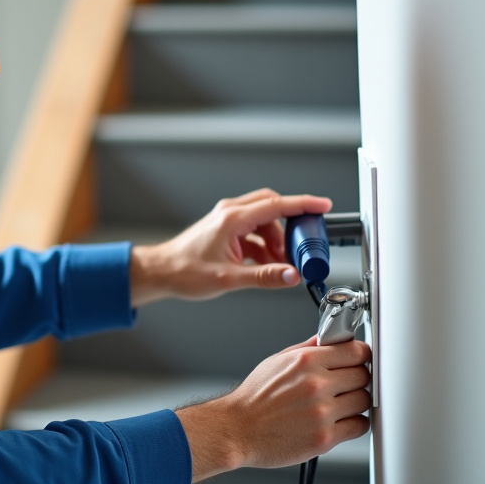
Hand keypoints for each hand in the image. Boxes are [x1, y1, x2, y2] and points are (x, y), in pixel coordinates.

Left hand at [129, 188, 332, 305]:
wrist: (161, 272)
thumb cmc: (184, 272)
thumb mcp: (229, 278)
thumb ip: (264, 277)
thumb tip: (291, 275)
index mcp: (232, 218)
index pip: (277, 205)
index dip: (304, 205)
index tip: (323, 206)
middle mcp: (231, 213)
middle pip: (273, 208)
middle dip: (291, 225)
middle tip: (304, 243)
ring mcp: (228, 220)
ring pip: (264, 222)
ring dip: (277, 241)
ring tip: (281, 264)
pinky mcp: (226, 230)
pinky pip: (254, 233)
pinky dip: (265, 247)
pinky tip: (267, 265)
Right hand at [175, 337, 371, 481]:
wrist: (237, 429)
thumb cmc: (254, 398)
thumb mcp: (276, 361)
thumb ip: (307, 348)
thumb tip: (329, 338)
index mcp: (306, 361)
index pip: (356, 351)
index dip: (361, 356)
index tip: (359, 360)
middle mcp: (316, 384)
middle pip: (364, 375)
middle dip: (357, 379)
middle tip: (346, 385)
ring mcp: (322, 412)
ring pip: (364, 401)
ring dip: (357, 402)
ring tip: (340, 404)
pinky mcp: (325, 438)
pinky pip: (359, 426)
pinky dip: (354, 424)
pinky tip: (340, 421)